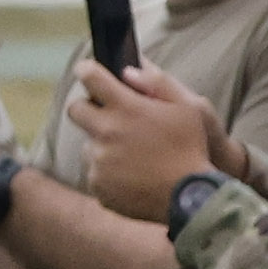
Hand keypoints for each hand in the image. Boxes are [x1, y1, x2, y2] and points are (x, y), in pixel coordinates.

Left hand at [64, 59, 222, 220]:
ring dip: (103, 145)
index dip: (86, 70)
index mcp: (126, 109)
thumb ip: (156, 82)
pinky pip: (96, 172)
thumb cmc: (192, 148)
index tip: (85, 70)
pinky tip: (133, 175)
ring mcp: (99, 161)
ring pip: (88, 145)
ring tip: (133, 155)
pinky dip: (109, 172)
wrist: (189, 198)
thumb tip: (127, 71)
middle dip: (86, 108)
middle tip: (104, 114)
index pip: (92, 79)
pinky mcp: (97, 185)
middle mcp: (106, 132)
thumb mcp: (188, 107)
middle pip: (76, 110)